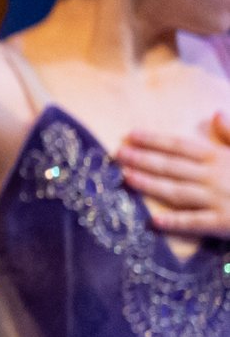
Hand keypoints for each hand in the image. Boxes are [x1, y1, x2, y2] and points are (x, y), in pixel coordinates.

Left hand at [117, 111, 229, 235]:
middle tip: (116, 154)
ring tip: (126, 178)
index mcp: (221, 157)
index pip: (181, 146)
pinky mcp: (223, 223)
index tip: (131, 135)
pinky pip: (195, 223)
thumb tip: (216, 114)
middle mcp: (214, 176)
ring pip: (176, 191)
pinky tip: (153, 222)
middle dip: (143, 159)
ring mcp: (217, 199)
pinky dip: (174, 223)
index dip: (155, 140)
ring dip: (150, 185)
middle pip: (172, 166)